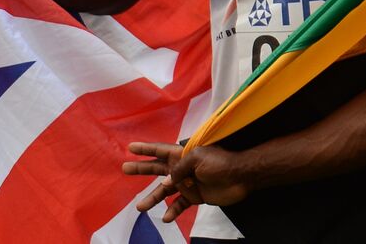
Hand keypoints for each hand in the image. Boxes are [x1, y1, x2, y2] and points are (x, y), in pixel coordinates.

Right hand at [124, 142, 251, 221]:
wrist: (240, 177)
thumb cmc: (221, 162)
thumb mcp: (198, 158)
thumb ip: (179, 168)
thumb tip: (166, 182)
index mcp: (183, 155)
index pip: (161, 150)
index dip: (146, 149)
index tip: (131, 147)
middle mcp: (183, 168)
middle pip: (158, 169)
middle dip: (142, 168)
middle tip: (124, 168)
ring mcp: (188, 183)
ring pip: (165, 191)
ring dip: (153, 198)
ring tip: (140, 207)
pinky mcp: (195, 196)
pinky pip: (180, 205)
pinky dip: (172, 211)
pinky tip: (166, 217)